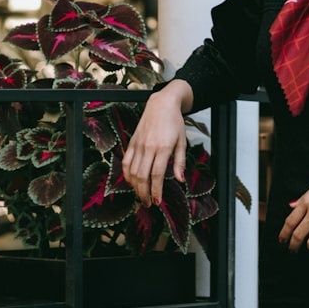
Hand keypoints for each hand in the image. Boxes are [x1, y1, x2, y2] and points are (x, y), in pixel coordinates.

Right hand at [122, 79, 192, 206]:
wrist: (161, 104)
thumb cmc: (175, 122)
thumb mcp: (182, 141)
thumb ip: (180, 162)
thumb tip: (180, 180)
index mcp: (163, 147)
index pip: (157, 174)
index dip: (156, 190)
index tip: (157, 201)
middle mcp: (149, 147)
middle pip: (142, 176)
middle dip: (144, 193)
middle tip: (148, 203)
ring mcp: (139, 144)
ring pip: (132, 171)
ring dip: (135, 187)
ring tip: (141, 196)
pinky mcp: (132, 142)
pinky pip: (126, 161)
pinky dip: (126, 174)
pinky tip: (131, 182)